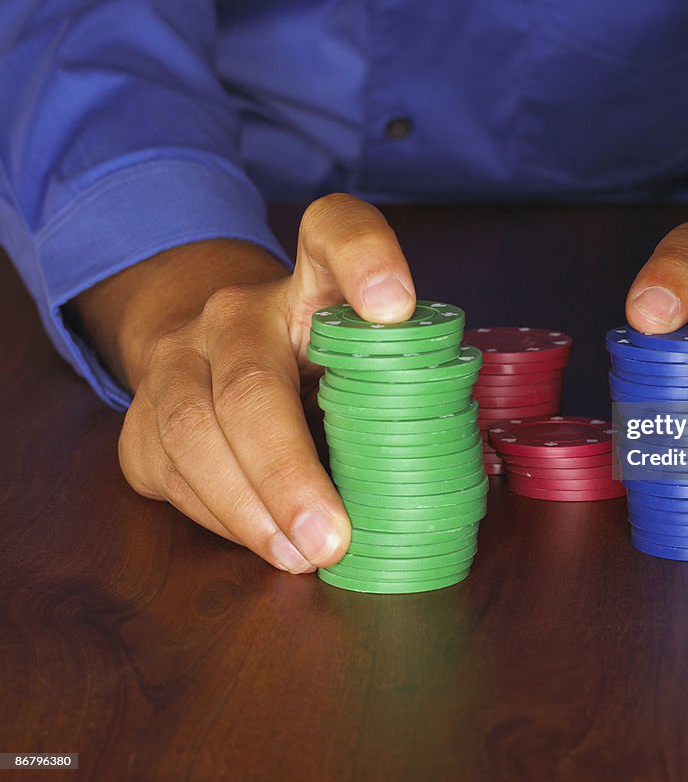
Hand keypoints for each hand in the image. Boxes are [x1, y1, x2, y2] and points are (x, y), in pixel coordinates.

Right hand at [69, 194, 415, 570]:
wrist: (215, 348)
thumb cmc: (317, 361)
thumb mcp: (365, 353)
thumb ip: (397, 380)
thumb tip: (448, 465)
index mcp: (311, 282)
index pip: (335, 232)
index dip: (367, 257)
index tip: (396, 304)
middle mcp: (235, 311)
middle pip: (250, 385)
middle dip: (287, 471)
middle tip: (331, 537)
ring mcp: (177, 357)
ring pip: (192, 435)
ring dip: (248, 509)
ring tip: (299, 555)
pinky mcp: (139, 412)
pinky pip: (166, 473)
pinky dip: (219, 518)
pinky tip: (261, 539)